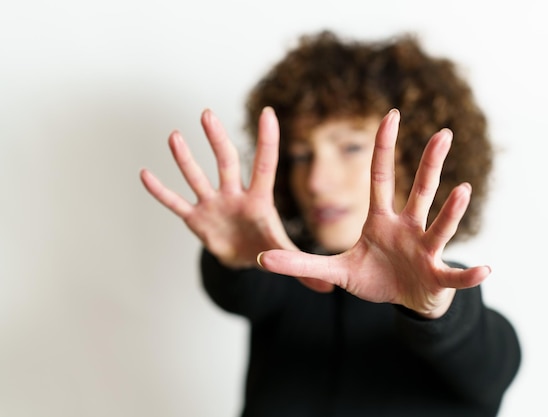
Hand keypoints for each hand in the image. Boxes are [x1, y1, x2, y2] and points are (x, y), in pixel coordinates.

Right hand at [140, 107, 332, 291]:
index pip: (265, 165)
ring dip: (185, 159)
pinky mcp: (196, 219)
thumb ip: (304, 267)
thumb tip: (328, 289)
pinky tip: (145, 174)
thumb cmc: (266, 247)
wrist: (243, 258)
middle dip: (217, 140)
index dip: (267, 141)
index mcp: (259, 200)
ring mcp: (213, 204)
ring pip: (198, 177)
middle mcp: (234, 195)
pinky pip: (176, 203)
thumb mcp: (285, 254)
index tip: (268, 113)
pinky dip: (161, 192)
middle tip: (207, 114)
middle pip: (226, 163)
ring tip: (175, 136)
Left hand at [257, 109, 490, 317]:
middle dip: (430, 163)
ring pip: (439, 225)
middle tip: (442, 133)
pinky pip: (453, 275)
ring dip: (451, 210)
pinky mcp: (436, 277)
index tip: (390, 115)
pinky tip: (484, 270)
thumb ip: (301, 264)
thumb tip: (261, 260)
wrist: (404, 300)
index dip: (384, 148)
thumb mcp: (335, 270)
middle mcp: (407, 228)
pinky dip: (467, 275)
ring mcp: (425, 250)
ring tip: (463, 189)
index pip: (381, 178)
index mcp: (381, 221)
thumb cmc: (374, 278)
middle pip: (419, 190)